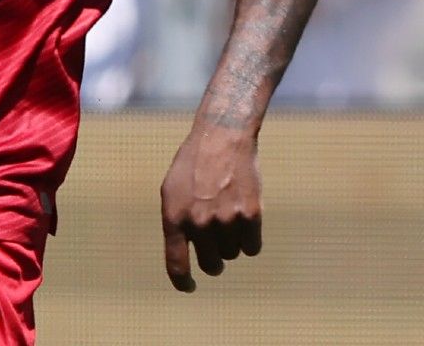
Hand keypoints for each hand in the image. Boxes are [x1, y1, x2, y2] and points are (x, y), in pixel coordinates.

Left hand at [159, 123, 262, 291]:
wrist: (223, 136)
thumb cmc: (194, 163)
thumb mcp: (171, 190)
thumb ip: (176, 223)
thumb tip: (184, 254)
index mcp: (174, 218)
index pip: (177, 266)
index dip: (183, 282)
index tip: (190, 287)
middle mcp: (198, 223)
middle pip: (211, 265)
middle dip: (213, 260)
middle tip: (215, 244)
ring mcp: (225, 220)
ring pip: (232, 254)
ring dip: (231, 243)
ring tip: (228, 214)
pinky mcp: (250, 215)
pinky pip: (252, 247)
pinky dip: (250, 239)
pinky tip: (245, 217)